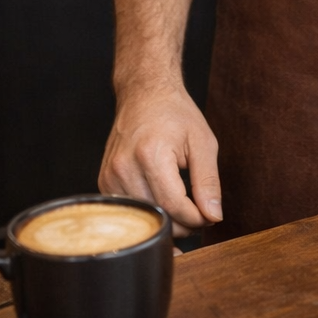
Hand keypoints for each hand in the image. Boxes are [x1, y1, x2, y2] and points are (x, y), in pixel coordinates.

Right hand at [99, 84, 221, 237]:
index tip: (209, 216)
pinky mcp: (104, 180)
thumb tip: (213, 215)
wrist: (145, 93)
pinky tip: (161, 200)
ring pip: (141, 218)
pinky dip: (148, 213)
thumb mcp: (202, 142)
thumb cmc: (175, 114)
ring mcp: (110, 175)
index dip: (195, 219)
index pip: (173, 206)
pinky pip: (128, 211)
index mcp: (150, 154)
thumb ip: (208, 181)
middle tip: (198, 213)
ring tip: (181, 206)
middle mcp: (124, 167)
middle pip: (155, 216)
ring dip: (165, 220)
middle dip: (182, 223)